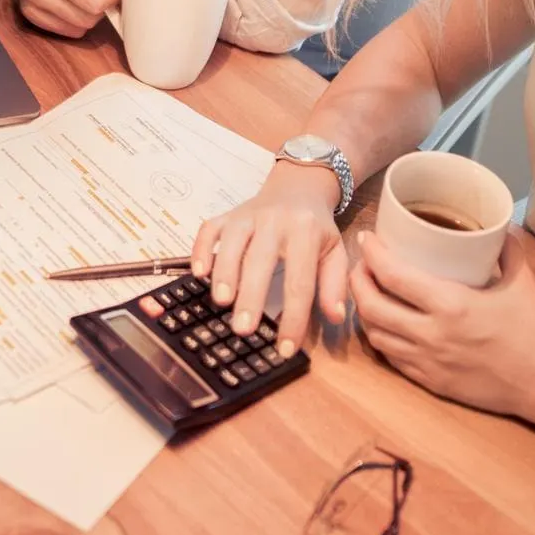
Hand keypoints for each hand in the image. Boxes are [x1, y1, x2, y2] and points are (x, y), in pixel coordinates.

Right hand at [193, 161, 349, 354]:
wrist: (299, 185)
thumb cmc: (316, 227)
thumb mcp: (335, 251)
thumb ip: (334, 284)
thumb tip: (336, 318)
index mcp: (306, 232)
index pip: (300, 281)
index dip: (293, 317)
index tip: (284, 349)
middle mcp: (275, 221)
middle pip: (260, 261)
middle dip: (251, 296)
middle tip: (243, 329)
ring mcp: (248, 215)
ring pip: (231, 243)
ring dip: (224, 273)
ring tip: (221, 302)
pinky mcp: (227, 214)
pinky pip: (209, 229)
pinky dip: (201, 249)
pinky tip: (198, 273)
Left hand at [350, 230, 534, 419]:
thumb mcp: (523, 280)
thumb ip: (507, 248)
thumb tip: (496, 225)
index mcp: (451, 304)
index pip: (393, 275)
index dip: (372, 255)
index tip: (367, 239)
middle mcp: (431, 334)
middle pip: (372, 307)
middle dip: (357, 282)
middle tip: (361, 266)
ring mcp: (427, 362)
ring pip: (376, 335)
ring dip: (364, 311)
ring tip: (368, 293)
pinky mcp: (430, 383)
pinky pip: (391, 359)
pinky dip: (381, 338)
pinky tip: (385, 325)